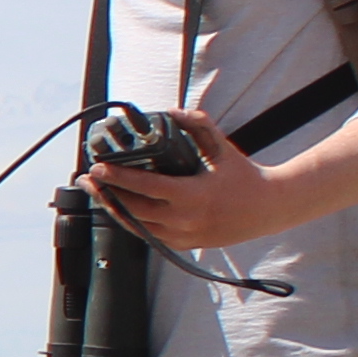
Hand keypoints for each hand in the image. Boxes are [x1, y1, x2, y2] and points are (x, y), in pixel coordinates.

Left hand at [88, 110, 357, 252]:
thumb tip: (170, 111)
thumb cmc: (245, 176)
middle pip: (133, 210)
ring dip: (114, 209)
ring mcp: (184, 236)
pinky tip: (119, 207)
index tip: (97, 168)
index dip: (117, 179)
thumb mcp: (222, 148)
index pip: (145, 188)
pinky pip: (150, 236)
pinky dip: (132, 222)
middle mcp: (185, 221)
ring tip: (97, 192)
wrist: (270, 209)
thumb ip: (197, 126)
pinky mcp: (185, 245)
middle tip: (87, 177)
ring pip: (138, 227)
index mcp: (192, 197)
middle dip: (106, 194)